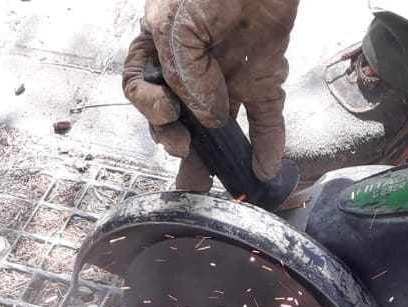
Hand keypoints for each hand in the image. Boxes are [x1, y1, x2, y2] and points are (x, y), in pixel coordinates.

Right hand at [122, 0, 298, 191]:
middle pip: (176, 115)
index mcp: (160, 43)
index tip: (167, 111)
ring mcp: (228, 72)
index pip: (139, 86)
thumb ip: (183, 75)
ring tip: (215, 180)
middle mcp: (192, 63)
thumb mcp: (175, 25)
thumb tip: (209, 117)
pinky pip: (266, 117)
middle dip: (174, 140)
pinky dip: (268, 144)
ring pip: (219, 126)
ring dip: (216, 157)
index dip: (147, 106)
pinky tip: (262, 167)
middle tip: (184, 150)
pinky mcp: (265, 73)